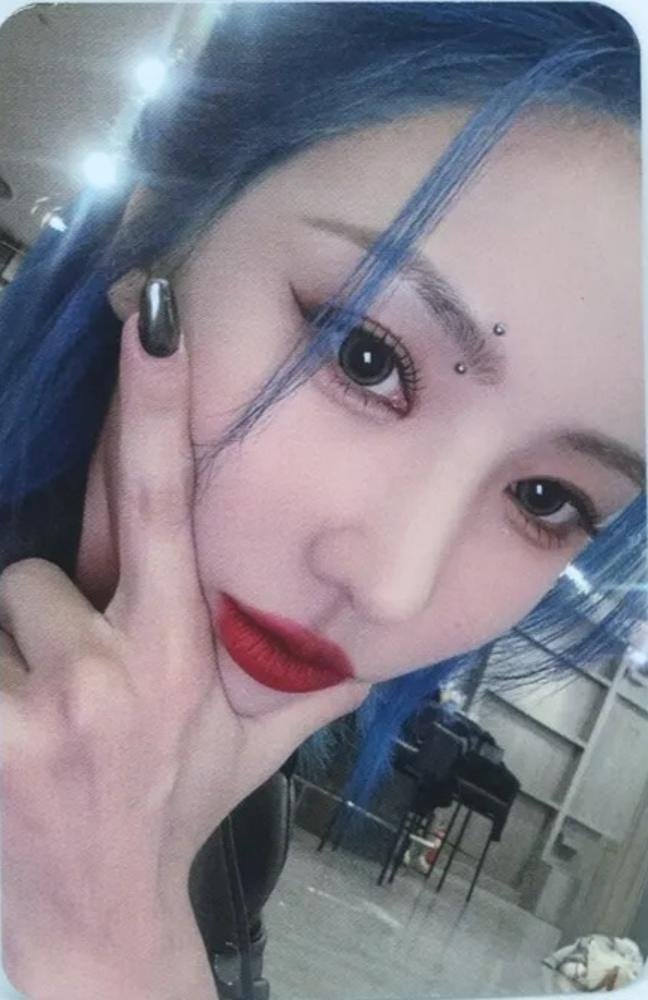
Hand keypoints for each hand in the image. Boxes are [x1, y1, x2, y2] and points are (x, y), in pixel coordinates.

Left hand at [0, 294, 367, 998]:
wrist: (101, 910)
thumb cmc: (178, 807)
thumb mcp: (260, 744)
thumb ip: (316, 680)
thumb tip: (378, 634)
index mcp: (182, 645)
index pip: (167, 496)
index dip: (157, 402)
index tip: (151, 317)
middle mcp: (119, 665)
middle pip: (43, 561)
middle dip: (61, 596)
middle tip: (87, 671)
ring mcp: (45, 702)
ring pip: (4, 601)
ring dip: (17, 646)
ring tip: (49, 707)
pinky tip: (23, 728)